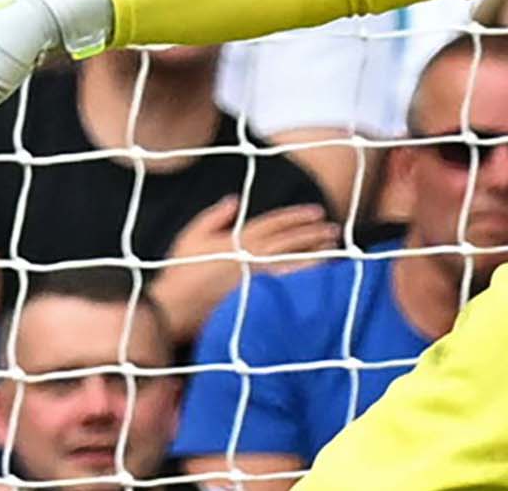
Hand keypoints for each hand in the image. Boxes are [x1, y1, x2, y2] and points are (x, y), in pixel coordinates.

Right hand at [152, 197, 341, 337]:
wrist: (174, 308)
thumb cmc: (180, 272)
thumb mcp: (191, 236)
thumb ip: (214, 216)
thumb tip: (234, 200)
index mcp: (239, 237)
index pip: (277, 221)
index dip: (299, 215)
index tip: (318, 212)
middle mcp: (253, 254)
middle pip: (292, 238)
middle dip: (315, 231)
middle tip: (334, 228)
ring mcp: (257, 277)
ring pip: (295, 260)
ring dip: (317, 252)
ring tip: (334, 248)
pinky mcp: (258, 298)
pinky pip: (289, 284)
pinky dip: (306, 277)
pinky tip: (320, 276)